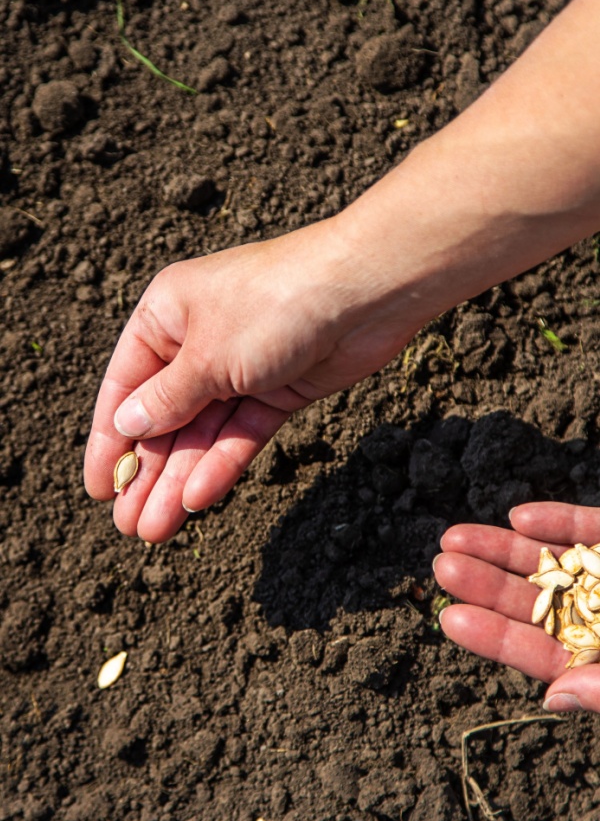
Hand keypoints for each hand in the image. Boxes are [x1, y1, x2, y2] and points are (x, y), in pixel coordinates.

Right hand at [84, 216, 423, 542]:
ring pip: (202, 433)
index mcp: (165, 315)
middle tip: (128, 525)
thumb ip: (168, 398)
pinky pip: (240, 434)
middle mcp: (198, 342)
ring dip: (179, 479)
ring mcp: (240, 368)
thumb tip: (127, 425)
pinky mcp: (278, 389)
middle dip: (147, 472)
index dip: (109, 440)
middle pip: (165, 417)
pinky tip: (198, 499)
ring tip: (154, 529)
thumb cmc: (274, 303)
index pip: (125, 385)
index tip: (98, 488)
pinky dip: (221, 465)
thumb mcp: (207, 355)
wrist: (363, 291)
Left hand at [434, 502, 599, 712]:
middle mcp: (599, 619)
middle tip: (441, 568)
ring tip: (454, 538)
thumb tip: (553, 697)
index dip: (494, 635)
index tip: (449, 619)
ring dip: (504, 548)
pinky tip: (519, 518)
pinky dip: (559, 522)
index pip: (538, 651)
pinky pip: (591, 528)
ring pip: (552, 562)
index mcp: (598, 660)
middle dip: (486, 584)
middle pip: (534, 601)